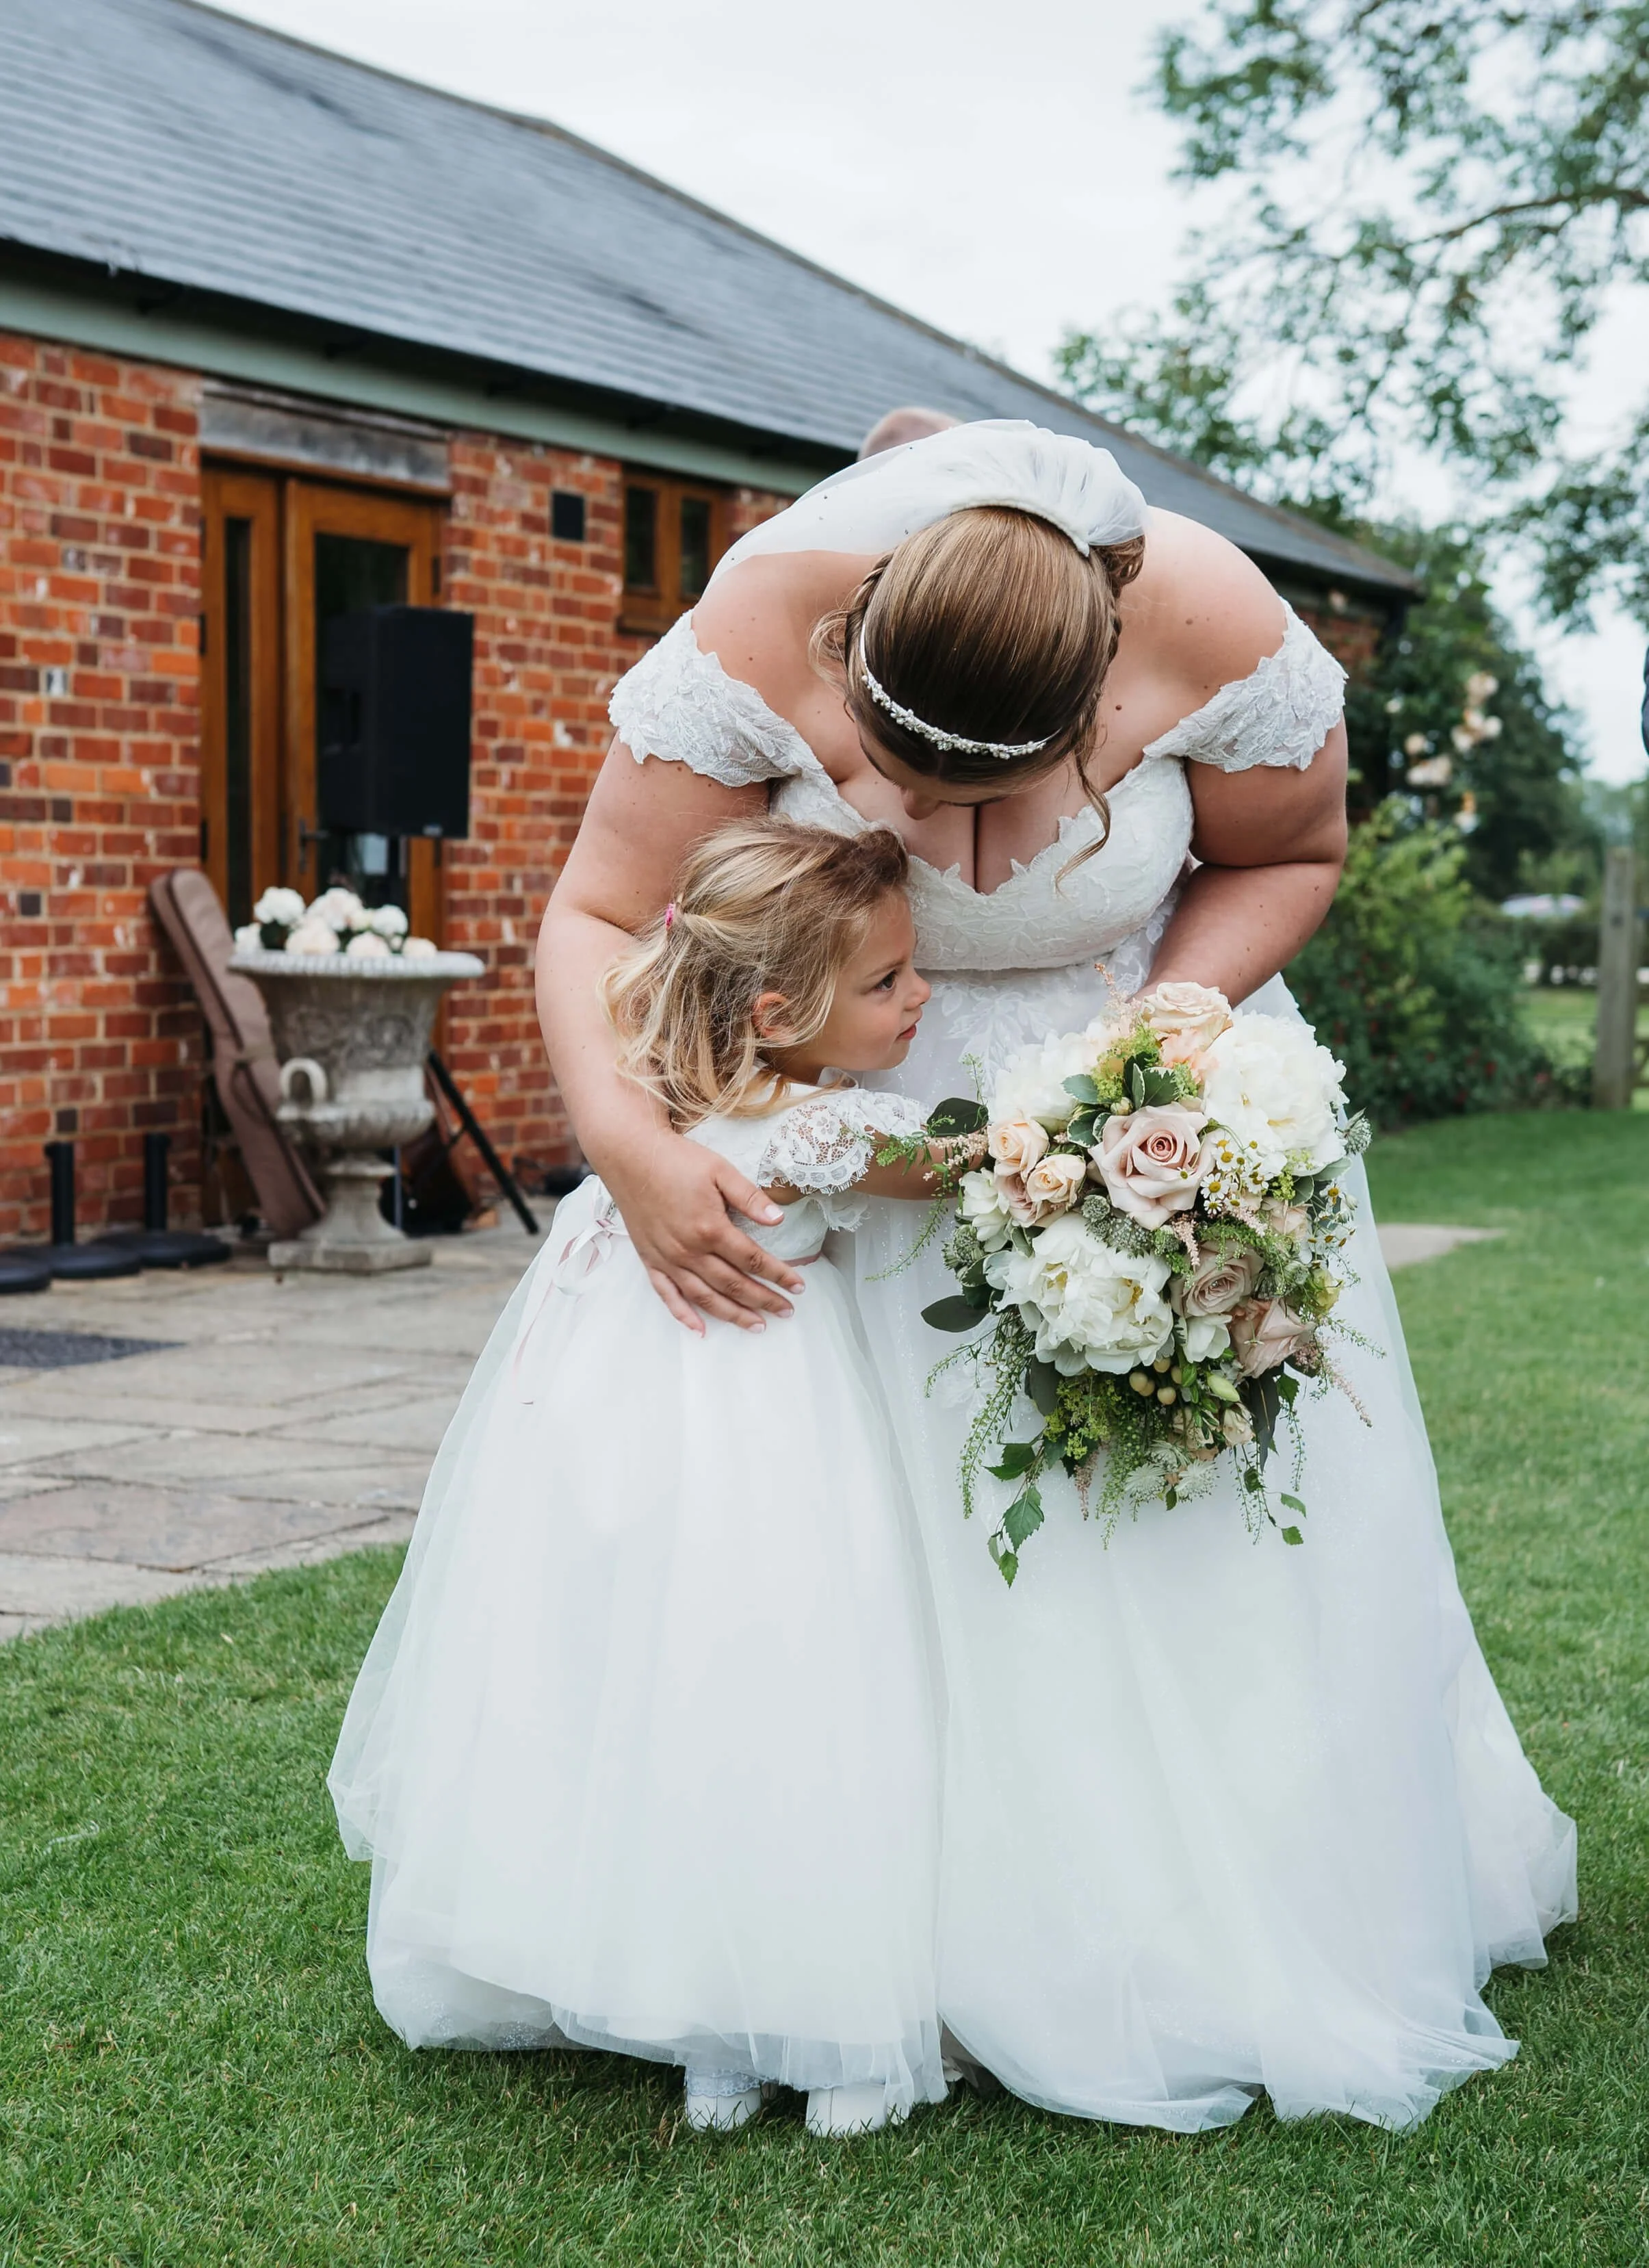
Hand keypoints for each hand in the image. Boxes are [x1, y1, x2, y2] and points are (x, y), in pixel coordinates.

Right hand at [600, 1127, 806, 1334]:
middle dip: (763, 1301)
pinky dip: (684, 1315)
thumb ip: (749, 1197)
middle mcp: (689, 1251)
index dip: (779, 1275)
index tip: (798, 1287)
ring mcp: (668, 1259)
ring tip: (757, 1325)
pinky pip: (668, 1295)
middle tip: (786, 1311)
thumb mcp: (720, 1170)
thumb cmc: (677, 1160)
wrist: (630, 1157)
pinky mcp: (650, 1261)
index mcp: (710, 1228)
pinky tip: (700, 1330)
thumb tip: (778, 1220)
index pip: (753, 1260)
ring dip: (733, 1315)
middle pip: (733, 1285)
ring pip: (705, 1298)